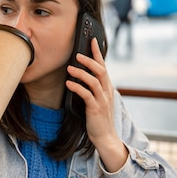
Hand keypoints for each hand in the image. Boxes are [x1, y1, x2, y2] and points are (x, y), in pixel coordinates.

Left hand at [66, 39, 127, 171]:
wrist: (106, 137)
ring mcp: (102, 100)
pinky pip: (87, 95)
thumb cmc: (98, 119)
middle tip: (78, 54)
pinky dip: (77, 87)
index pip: (103, 66)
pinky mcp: (95, 109)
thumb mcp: (97, 100)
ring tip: (70, 68)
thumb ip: (91, 89)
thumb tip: (78, 77)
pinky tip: (69, 84)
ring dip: (81, 73)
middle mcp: (107, 92)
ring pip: (94, 81)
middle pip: (101, 70)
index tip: (92, 40)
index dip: (98, 53)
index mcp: (107, 88)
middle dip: (90, 60)